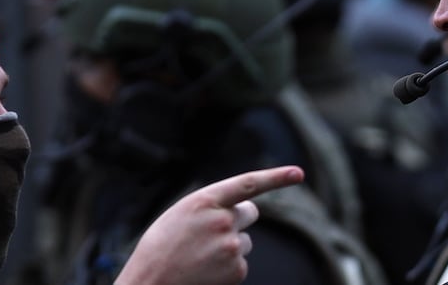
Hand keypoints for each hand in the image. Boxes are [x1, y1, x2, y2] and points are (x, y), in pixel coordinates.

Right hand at [114, 166, 304, 284]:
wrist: (150, 283)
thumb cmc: (161, 247)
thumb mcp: (181, 214)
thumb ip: (211, 206)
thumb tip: (242, 211)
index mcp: (204, 201)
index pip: (248, 183)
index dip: (276, 177)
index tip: (297, 173)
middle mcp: (222, 220)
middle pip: (250, 212)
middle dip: (238, 219)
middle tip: (212, 232)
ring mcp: (231, 246)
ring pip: (244, 240)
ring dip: (229, 245)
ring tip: (201, 256)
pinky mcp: (237, 270)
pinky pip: (241, 262)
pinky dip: (227, 266)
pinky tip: (206, 270)